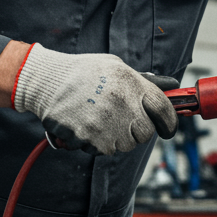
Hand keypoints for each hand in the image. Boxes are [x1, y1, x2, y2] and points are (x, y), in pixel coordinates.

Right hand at [12, 44, 177, 154]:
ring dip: (115, 138)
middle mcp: (122, 103)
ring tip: (98, 118)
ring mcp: (105, 123)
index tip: (167, 129)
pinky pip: (103, 150)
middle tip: (120, 119)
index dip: (170, 123)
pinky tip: (86, 125)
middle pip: (145, 133)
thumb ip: (143, 80)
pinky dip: (96, 143)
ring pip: (125, 145)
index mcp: (131, 83)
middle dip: (137, 130)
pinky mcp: (89, 138)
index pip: (164, 110)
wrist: (45, 80)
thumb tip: (171, 87)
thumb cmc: (82, 72)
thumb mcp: (115, 66)